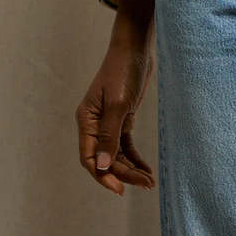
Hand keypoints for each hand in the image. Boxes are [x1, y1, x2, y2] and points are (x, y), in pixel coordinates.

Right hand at [75, 39, 155, 196]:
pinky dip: (135, 157)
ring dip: (130, 168)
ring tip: (149, 181)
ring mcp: (108, 121)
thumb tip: (102, 167)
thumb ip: (110, 136)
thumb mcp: (118, 104)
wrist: (136, 47)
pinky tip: (146, 168)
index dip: (103, 175)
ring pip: (116, 153)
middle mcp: (94, 123)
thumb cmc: (124, 70)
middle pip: (105, 158)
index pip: (89, 157)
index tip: (120, 189)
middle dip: (123, 173)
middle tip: (145, 184)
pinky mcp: (122, 117)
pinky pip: (126, 144)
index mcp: (86, 120)